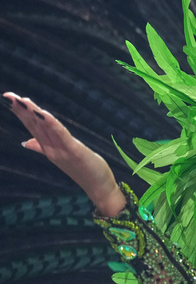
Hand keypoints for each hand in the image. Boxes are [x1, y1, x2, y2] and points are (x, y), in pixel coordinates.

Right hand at [4, 92, 125, 216]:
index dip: (21, 112)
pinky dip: (52, 124)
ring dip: (34, 114)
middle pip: (34, 125)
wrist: (98, 187)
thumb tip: (25, 142)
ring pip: (44, 128)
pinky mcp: (74, 151)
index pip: (31, 126)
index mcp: (48, 147)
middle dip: (22, 110)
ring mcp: (61, 150)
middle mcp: (51, 148)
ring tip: (23, 101)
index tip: (10, 99)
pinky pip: (61, 135)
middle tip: (8, 96)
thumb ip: (41, 147)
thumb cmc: (83, 170)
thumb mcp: (61, 156)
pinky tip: (44, 114)